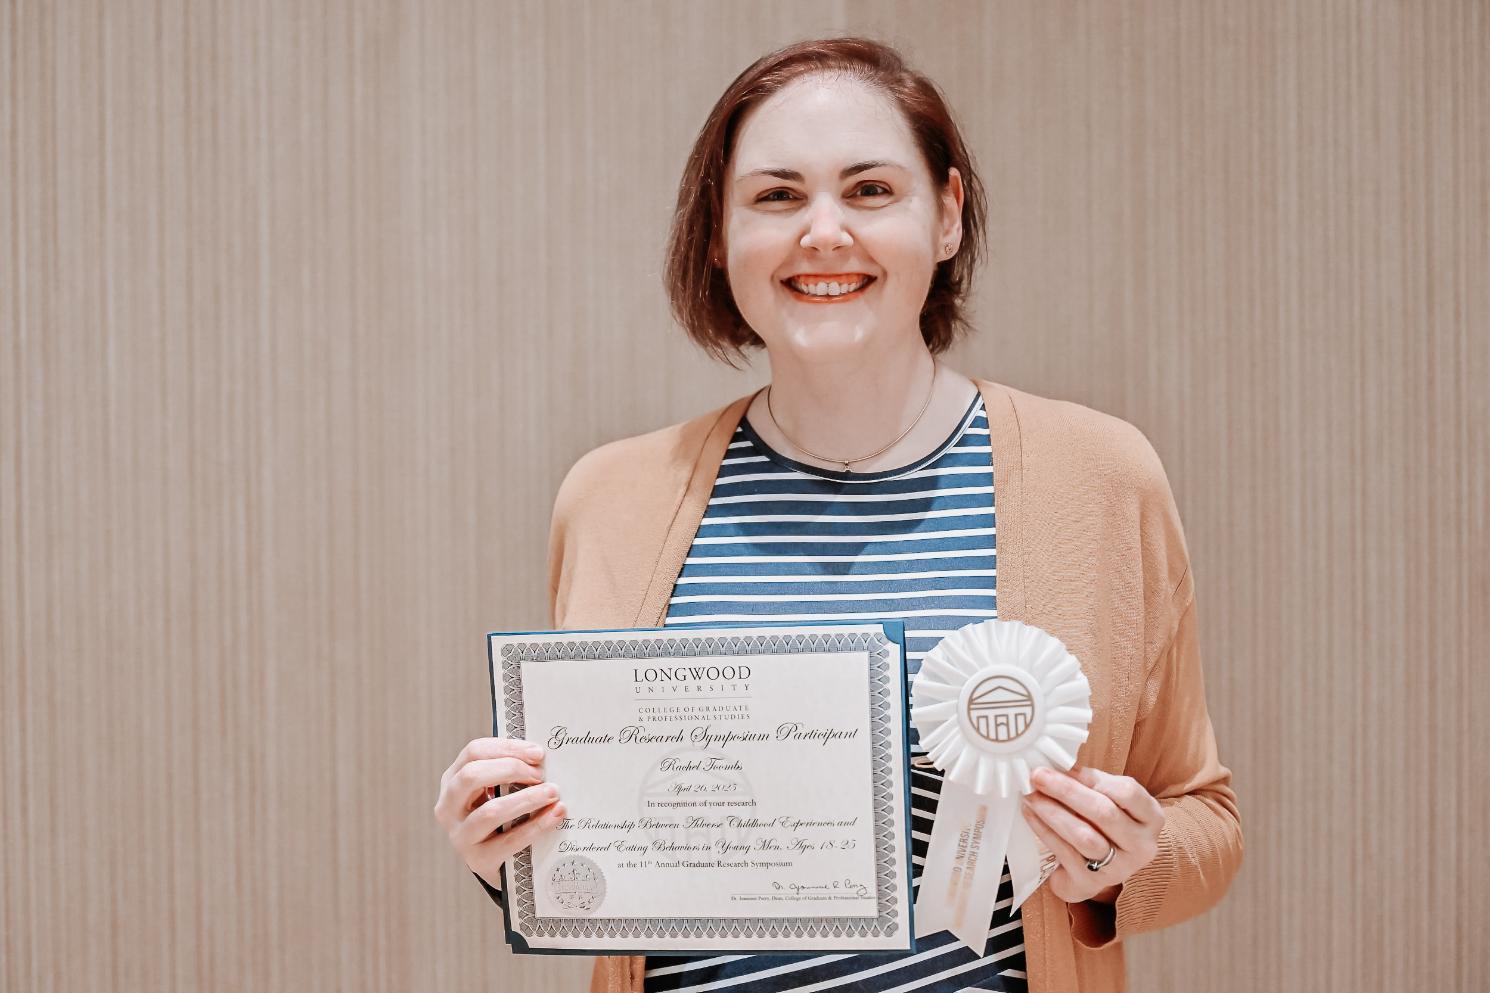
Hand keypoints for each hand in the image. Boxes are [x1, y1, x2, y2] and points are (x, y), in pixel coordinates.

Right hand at [433, 737, 564, 889]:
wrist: (498, 862)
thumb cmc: (500, 817)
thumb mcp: (495, 790)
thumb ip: (510, 771)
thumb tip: (540, 757)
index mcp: (452, 780)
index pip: (473, 752)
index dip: (507, 748)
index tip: (537, 752)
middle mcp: (448, 807)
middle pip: (472, 776)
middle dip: (511, 769)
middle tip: (540, 773)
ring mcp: (460, 835)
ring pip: (491, 811)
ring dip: (527, 799)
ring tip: (552, 792)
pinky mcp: (478, 859)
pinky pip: (510, 840)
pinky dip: (536, 825)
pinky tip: (555, 815)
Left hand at [1019, 765, 1163, 904]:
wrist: (1097, 868)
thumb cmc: (1102, 824)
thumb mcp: (1108, 800)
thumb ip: (1090, 783)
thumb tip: (1058, 764)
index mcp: (1151, 818)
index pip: (1128, 792)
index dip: (1093, 778)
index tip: (1064, 766)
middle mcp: (1141, 845)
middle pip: (1104, 813)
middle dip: (1066, 791)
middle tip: (1038, 775)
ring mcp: (1120, 868)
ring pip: (1084, 836)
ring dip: (1053, 812)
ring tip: (1031, 796)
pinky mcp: (1092, 883)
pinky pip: (1066, 853)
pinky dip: (1045, 830)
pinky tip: (1031, 814)